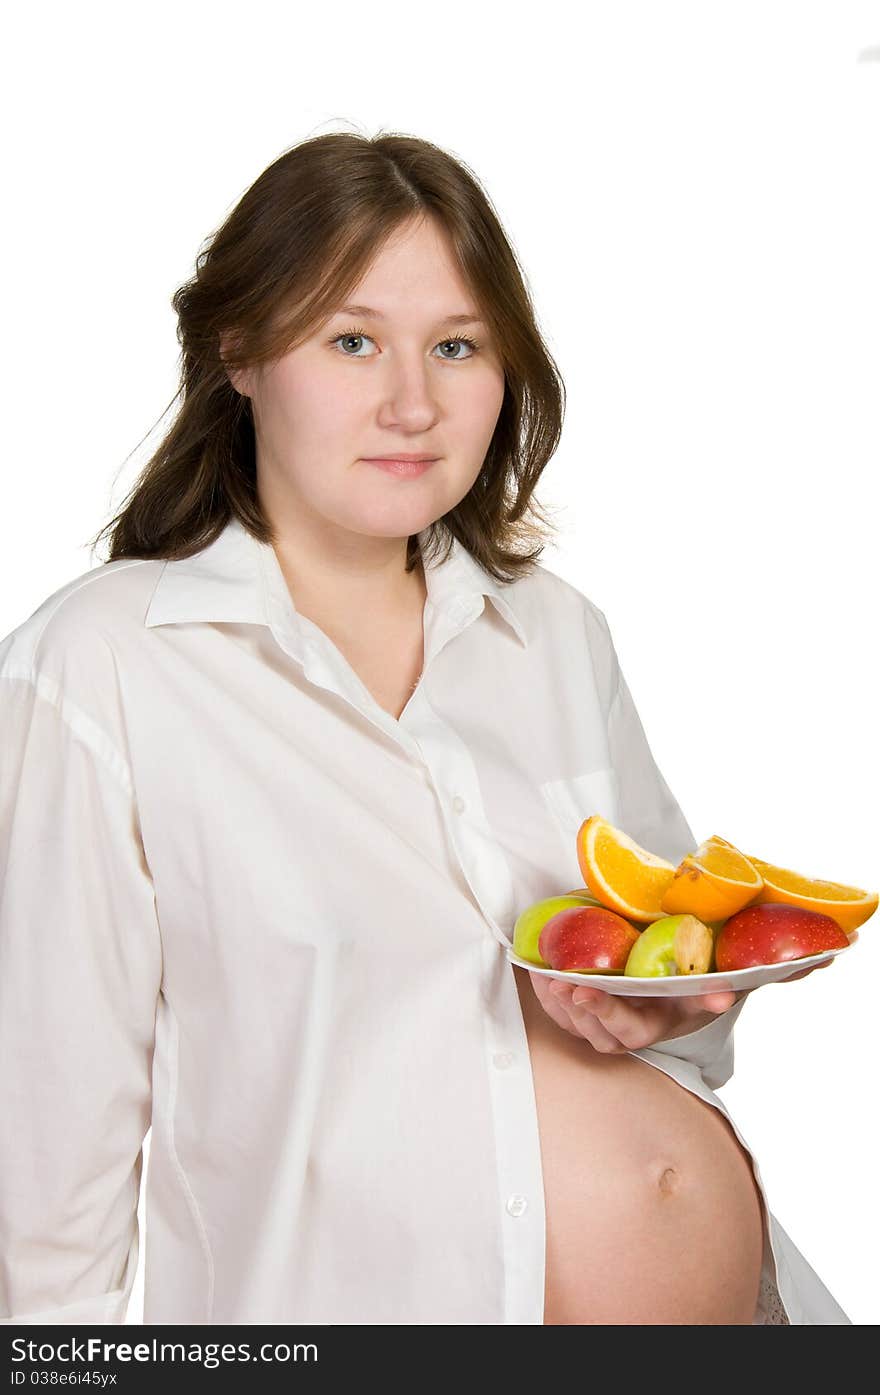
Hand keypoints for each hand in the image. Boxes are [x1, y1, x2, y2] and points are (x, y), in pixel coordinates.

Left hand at [527, 956, 833, 1053]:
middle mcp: (620, 1033)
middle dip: (575, 1008)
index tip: (586, 991)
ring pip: (571, 1024)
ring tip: (545, 976)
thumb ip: (711, 991)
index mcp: (648, 1027)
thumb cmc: (683, 983)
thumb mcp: (699, 985)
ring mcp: (597, 1026)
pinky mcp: (579, 1015)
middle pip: (593, 1031)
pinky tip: (536, 972)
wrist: (666, 982)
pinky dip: (545, 995)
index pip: (624, 1027)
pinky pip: (557, 1013)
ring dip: (556, 1003)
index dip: (604, 1012)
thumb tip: (725, 995)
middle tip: (561, 982)